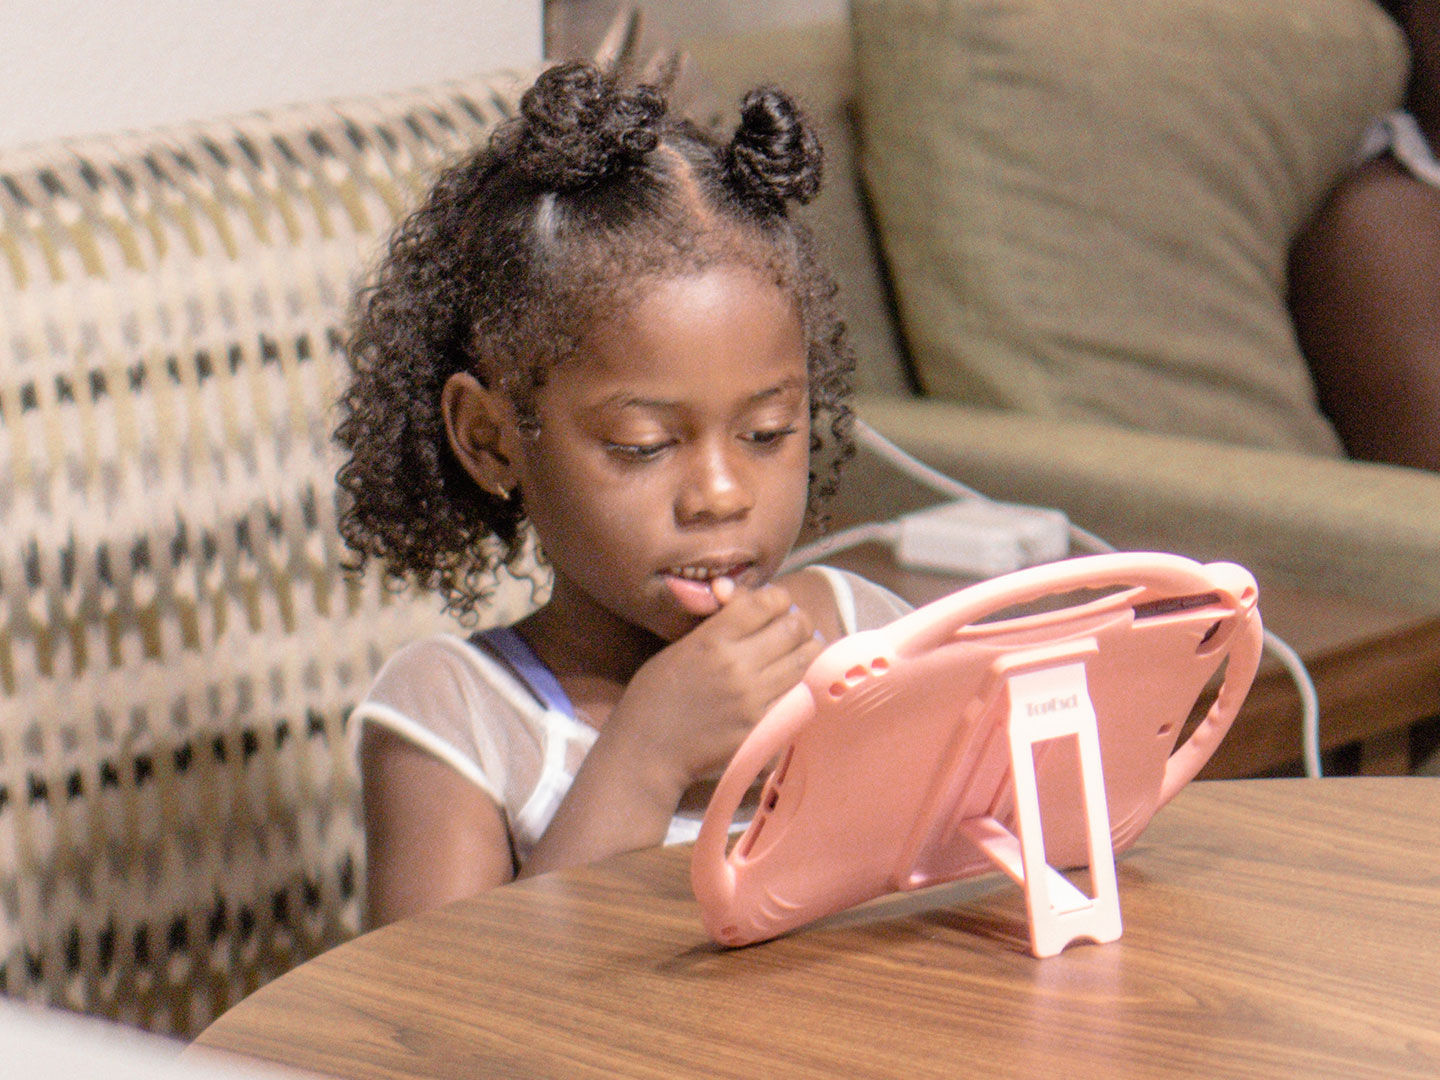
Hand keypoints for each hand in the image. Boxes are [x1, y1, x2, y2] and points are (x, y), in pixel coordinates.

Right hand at [607, 581, 824, 799]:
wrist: (646, 751)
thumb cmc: (656, 695)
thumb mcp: (679, 646)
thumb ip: (716, 621)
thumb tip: (743, 592)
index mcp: (713, 639)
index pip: (768, 601)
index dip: (778, 598)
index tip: (774, 606)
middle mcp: (737, 666)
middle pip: (796, 627)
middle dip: (799, 622)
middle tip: (792, 630)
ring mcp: (753, 700)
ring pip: (807, 661)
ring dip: (805, 653)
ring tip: (795, 656)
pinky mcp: (763, 730)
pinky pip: (802, 698)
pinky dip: (800, 688)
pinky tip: (789, 688)